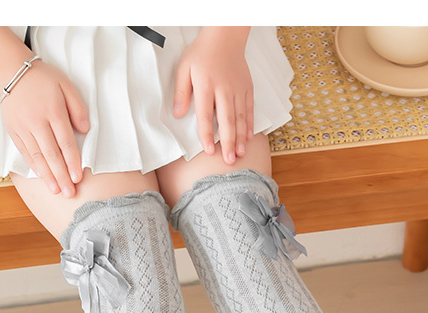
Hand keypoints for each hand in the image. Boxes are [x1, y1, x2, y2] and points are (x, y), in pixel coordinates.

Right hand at [0, 61, 89, 196]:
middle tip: (70, 193)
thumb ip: (78, 108)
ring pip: (37, 156)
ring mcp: (23, 127)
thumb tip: (85, 130)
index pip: (65, 142)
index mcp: (53, 110)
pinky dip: (34, 166)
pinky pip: (25, 152)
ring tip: (56, 191)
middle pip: (51, 154)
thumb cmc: (44, 80)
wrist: (12, 71)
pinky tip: (42, 177)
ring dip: (48, 176)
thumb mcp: (66, 85)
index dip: (72, 162)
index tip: (78, 178)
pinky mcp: (13, 131)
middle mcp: (37, 121)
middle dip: (62, 176)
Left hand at [172, 27, 253, 164]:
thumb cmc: (202, 53)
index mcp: (206, 85)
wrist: (225, 36)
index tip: (208, 150)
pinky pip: (249, 109)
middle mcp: (224, 89)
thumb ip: (181, 92)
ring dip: (240, 138)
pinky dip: (249, 125)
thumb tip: (178, 114)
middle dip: (228, 142)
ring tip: (240, 154)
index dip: (207, 134)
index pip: (206, 115)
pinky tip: (248, 138)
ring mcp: (238, 89)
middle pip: (227, 120)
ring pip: (240, 117)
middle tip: (229, 161)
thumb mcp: (184, 68)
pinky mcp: (247, 88)